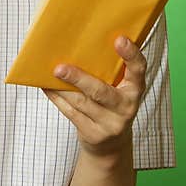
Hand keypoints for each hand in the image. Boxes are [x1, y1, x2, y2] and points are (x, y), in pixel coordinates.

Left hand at [43, 35, 146, 160]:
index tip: (120, 39)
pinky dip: (57, 98)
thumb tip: (80, 45)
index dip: (131, 55)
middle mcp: (126, 107)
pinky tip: (47, 87)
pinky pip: (71, 113)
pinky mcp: (93, 134)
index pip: (138, 70)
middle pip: (101, 92)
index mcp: (135, 89)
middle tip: (60, 68)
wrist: (111, 146)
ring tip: (49, 74)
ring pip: (81, 102)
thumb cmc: (112, 106)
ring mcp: (110, 124)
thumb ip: (110, 71)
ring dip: (62, 88)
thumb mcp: (119, 89)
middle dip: (79, 79)